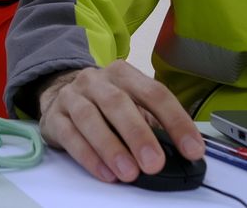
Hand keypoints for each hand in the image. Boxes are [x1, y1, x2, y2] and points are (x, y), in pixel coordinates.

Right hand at [37, 64, 204, 184]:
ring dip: (111, 147)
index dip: (176, 121)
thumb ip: (154, 123)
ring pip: (89, 118)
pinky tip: (105, 173)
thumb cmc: (105, 104)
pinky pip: (69, 135)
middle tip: (155, 164)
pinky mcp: (54, 117)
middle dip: (138, 135)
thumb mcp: (132, 105)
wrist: (60, 93)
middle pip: (118, 102)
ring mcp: (72, 96)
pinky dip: (88, 156)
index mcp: (123, 74)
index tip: (192, 150)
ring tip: (129, 173)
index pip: (154, 93)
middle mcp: (96, 80)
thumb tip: (183, 150)